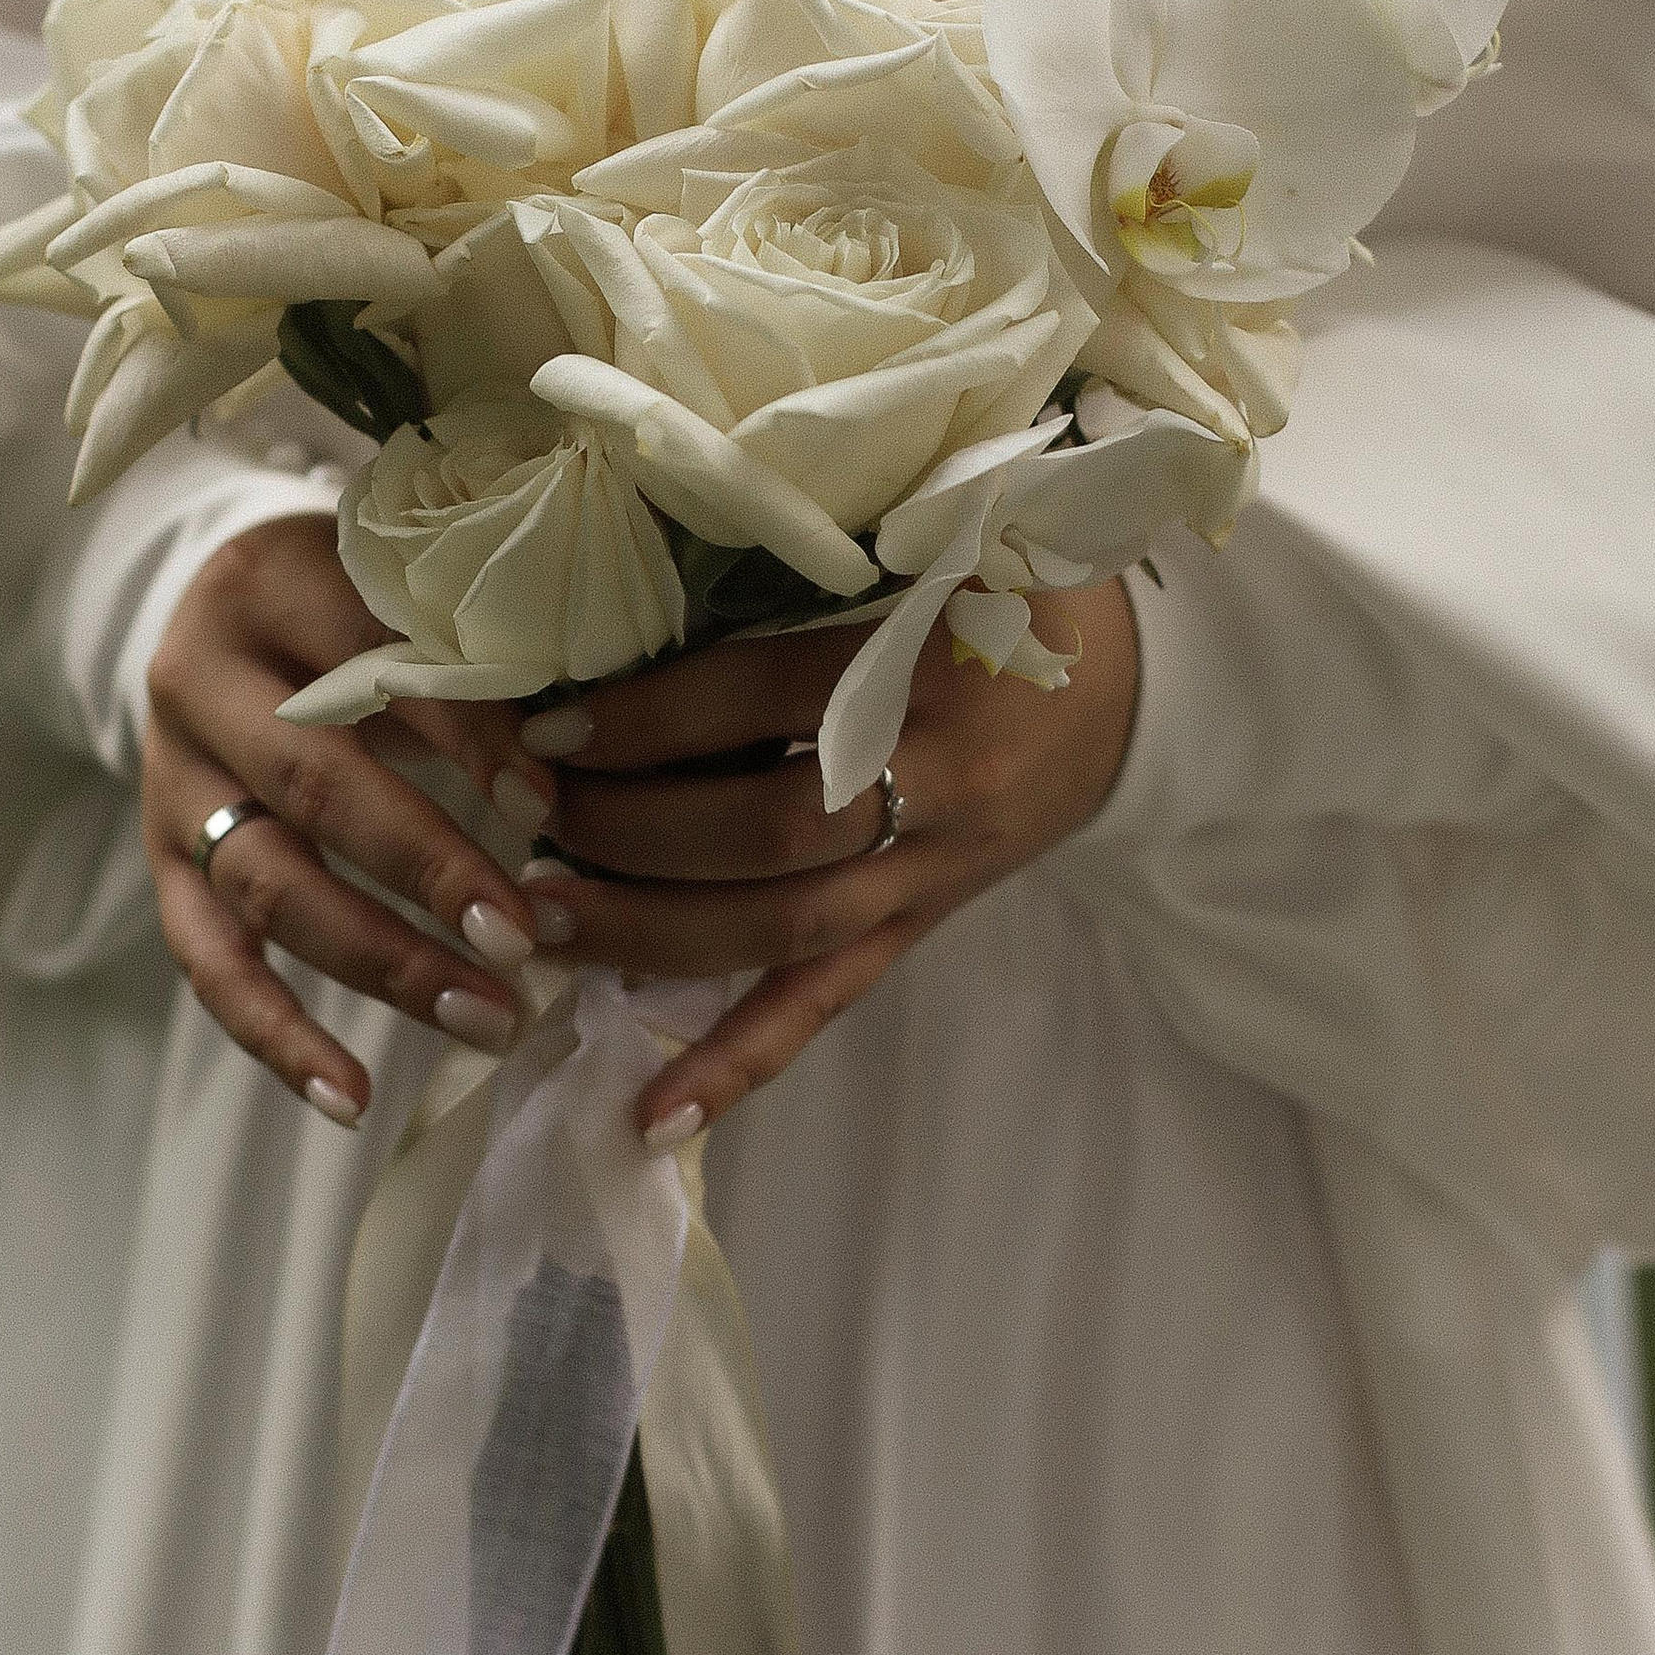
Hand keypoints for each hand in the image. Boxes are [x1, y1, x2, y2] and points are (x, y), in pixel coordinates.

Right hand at [144, 513, 571, 1125]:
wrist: (234, 616)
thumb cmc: (364, 605)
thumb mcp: (415, 597)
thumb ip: (485, 662)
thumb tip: (585, 775)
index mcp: (273, 586)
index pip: (377, 669)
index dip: (469, 741)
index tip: (554, 808)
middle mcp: (201, 684)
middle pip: (315, 788)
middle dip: (428, 872)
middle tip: (525, 940)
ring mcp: (172, 782)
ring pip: (269, 886)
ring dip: (383, 964)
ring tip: (490, 1020)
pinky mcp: (162, 863)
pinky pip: (209, 962)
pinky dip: (277, 1037)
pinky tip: (350, 1097)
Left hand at [527, 579, 1138, 1142]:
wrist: (1130, 688)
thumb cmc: (1006, 590)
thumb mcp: (931, 538)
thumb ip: (811, 556)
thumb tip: (639, 577)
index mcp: (931, 663)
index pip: (760, 702)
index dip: (646, 721)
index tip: (548, 729)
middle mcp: (937, 780)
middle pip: (765, 833)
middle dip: (630, 834)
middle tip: (525, 819)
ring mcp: (929, 870)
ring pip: (779, 929)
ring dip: (648, 934)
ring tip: (538, 923)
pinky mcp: (919, 927)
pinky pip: (823, 1005)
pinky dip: (736, 1064)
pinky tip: (651, 1115)